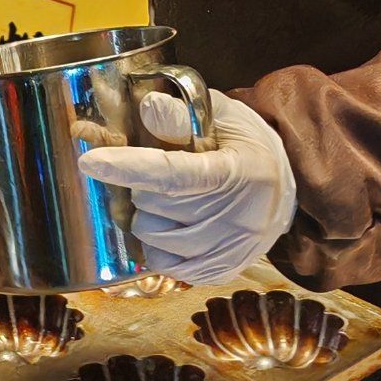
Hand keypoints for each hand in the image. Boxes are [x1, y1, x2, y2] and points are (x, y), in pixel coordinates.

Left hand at [79, 92, 296, 283]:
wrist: (289, 188)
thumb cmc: (249, 146)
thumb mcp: (224, 118)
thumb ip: (184, 116)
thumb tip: (147, 109)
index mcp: (235, 173)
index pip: (172, 173)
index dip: (128, 167)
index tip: (90, 161)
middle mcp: (234, 218)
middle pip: (155, 207)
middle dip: (144, 187)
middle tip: (162, 175)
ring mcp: (228, 251)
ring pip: (154, 239)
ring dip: (149, 217)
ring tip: (171, 201)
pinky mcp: (220, 272)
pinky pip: (165, 266)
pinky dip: (158, 245)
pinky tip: (175, 226)